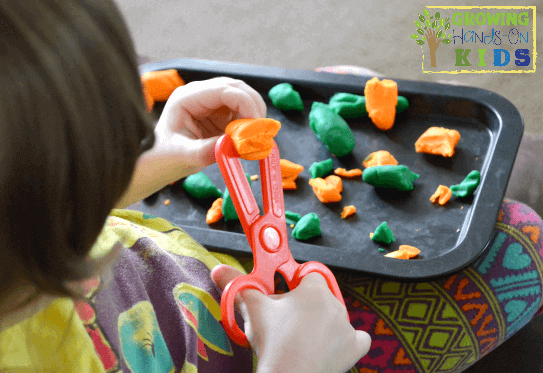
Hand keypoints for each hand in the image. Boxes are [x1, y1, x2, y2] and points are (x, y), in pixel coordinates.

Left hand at [155, 77, 266, 177]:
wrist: (158, 163)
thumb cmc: (163, 156)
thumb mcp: (182, 155)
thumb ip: (205, 150)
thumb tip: (232, 145)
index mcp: (187, 97)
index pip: (225, 89)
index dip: (246, 104)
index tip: (257, 127)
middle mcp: (200, 94)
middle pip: (237, 88)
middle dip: (254, 108)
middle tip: (261, 133)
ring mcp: (210, 103)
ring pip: (243, 98)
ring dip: (253, 116)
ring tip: (254, 139)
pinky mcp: (218, 114)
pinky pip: (241, 113)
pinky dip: (249, 125)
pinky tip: (246, 140)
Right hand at [211, 264, 370, 372]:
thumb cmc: (273, 342)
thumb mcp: (252, 310)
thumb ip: (236, 285)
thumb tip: (219, 269)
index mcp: (314, 290)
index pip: (308, 274)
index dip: (295, 282)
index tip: (285, 292)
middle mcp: (335, 304)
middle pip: (320, 296)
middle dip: (305, 305)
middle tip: (286, 320)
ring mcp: (347, 327)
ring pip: (335, 317)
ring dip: (323, 323)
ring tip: (301, 338)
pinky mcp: (354, 348)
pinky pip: (357, 338)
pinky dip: (347, 342)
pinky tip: (332, 346)